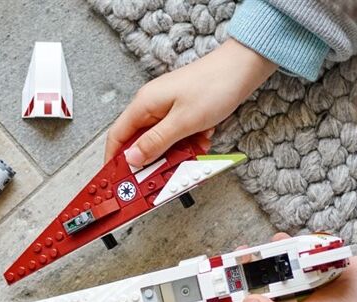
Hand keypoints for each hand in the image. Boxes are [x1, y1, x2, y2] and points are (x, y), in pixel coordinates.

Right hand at [105, 38, 276, 166]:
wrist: (243, 67)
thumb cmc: (214, 87)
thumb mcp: (182, 122)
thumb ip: (154, 143)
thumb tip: (131, 159)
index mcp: (144, 104)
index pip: (118, 137)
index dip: (113, 160)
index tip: (117, 180)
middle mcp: (151, 105)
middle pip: (139, 142)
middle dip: (151, 160)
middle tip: (160, 176)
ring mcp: (166, 107)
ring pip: (160, 140)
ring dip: (174, 152)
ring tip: (192, 152)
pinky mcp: (181, 110)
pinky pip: (176, 134)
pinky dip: (187, 142)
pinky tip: (202, 140)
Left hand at [241, 233, 356, 301]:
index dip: (237, 291)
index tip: (223, 278)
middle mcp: (289, 294)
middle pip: (259, 277)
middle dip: (249, 266)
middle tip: (241, 254)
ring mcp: (300, 274)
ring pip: (274, 259)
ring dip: (269, 251)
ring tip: (269, 246)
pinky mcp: (311, 258)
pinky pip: (293, 247)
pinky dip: (290, 243)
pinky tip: (290, 241)